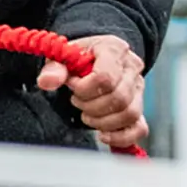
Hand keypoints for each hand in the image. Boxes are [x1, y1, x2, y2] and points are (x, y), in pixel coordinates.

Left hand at [37, 31, 145, 149]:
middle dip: (91, 106)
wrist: (95, 57)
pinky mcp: (139, 108)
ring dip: (102, 122)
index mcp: (114, 49)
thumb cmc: (79, 57)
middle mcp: (132, 68)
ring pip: (129, 114)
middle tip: (77, 101)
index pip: (105, 78)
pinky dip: (120, 137)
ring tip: (87, 114)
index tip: (72, 85)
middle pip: (118, 98)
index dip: (83, 89)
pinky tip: (103, 134)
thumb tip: (47, 82)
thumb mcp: (64, 56)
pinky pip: (139, 129)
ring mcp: (139, 89)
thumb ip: (54, 68)